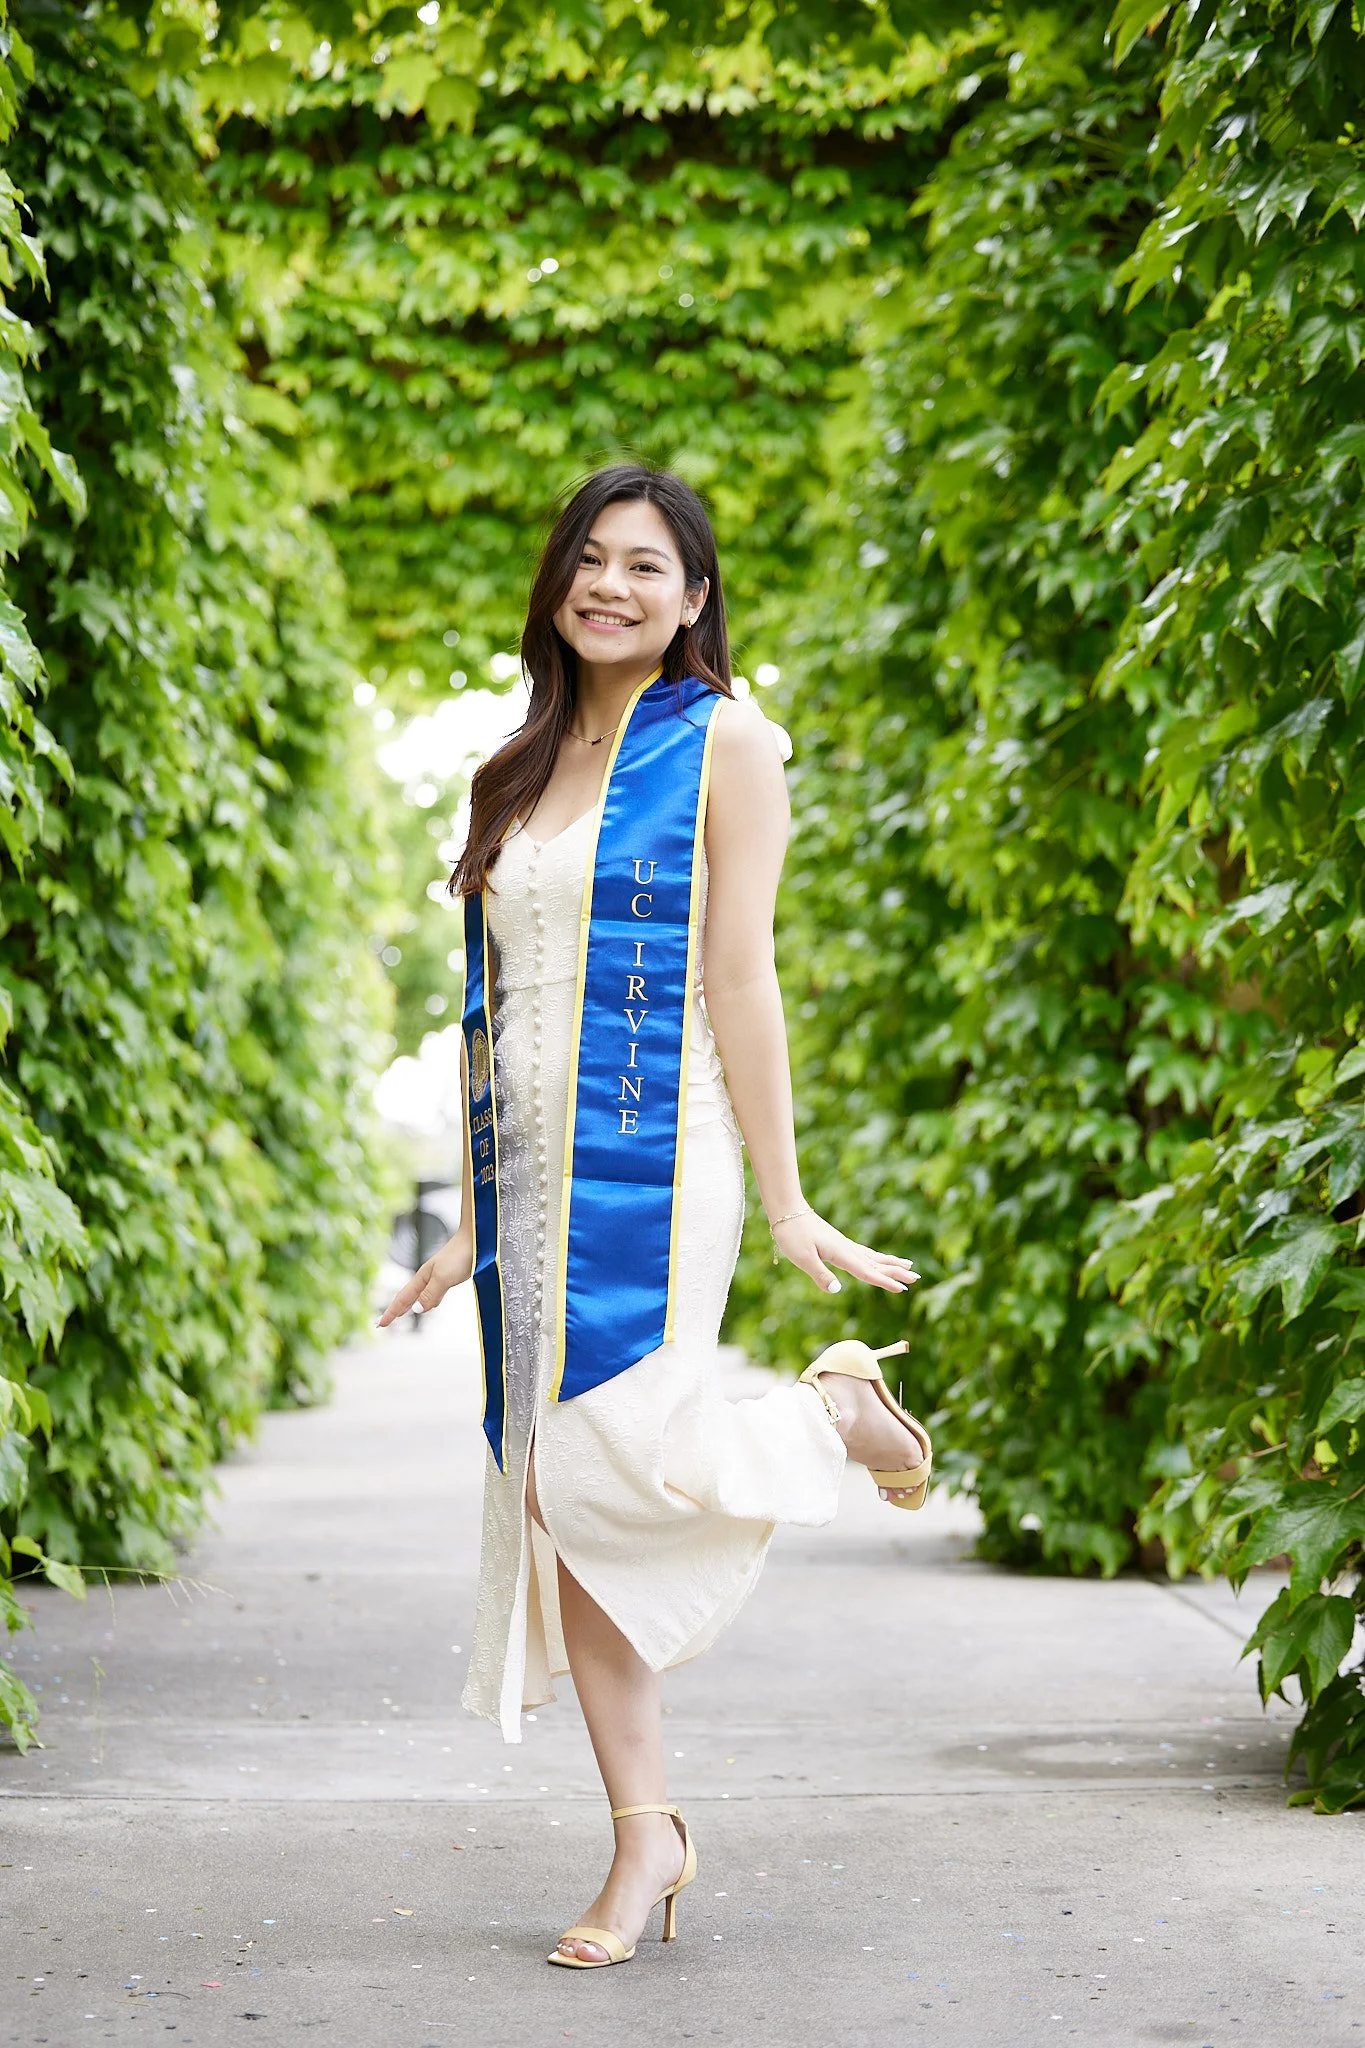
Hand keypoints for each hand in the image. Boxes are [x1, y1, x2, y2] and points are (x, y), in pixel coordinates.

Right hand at [377, 1231, 473, 1326]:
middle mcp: (427, 1277)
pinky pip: (433, 1294)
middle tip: (383, 1322)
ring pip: (419, 1296)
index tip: (380, 1325)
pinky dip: (427, 1302)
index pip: (402, 1298)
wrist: (476, 1239)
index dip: (391, 1312)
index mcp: (422, 1277)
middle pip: (407, 1297)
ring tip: (400, 1314)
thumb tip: (416, 1310)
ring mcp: (438, 1276)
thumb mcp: (443, 1277)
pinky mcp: (449, 1277)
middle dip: (395, 1310)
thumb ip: (429, 1294)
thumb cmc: (459, 1255)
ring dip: (409, 1306)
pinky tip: (430, 1305)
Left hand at [771, 1210, 917, 1296]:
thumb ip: (820, 1274)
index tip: (902, 1289)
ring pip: (873, 1256)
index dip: (884, 1282)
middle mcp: (847, 1248)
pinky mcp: (839, 1242)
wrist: (787, 1211)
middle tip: (916, 1279)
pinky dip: (877, 1257)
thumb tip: (837, 1291)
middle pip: (876, 1263)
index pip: (867, 1272)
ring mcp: (844, 1244)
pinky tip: (878, 1259)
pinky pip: (864, 1252)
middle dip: (896, 1271)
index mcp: (841, 1253)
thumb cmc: (792, 1234)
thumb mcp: (802, 1258)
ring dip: (891, 1262)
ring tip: (908, 1266)